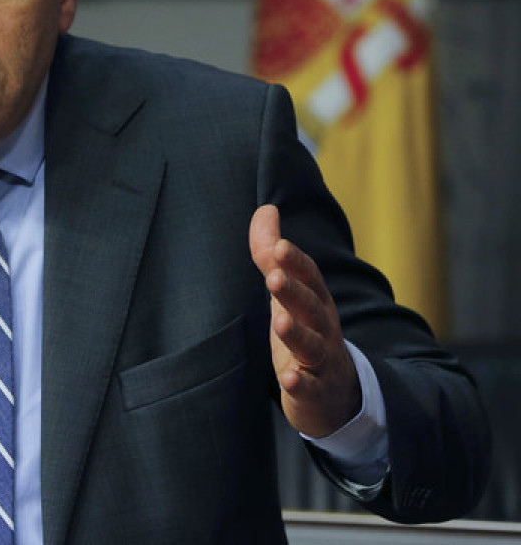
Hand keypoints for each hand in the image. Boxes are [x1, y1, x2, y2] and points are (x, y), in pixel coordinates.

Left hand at [249, 205, 359, 437]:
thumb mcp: (288, 292)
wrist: (336, 394)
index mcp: (315, 300)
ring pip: (311, 345)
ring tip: (280, 321)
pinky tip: (287, 378)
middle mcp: (323, 326)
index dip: (295, 262)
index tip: (279, 246)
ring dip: (296, 333)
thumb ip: (270, 253)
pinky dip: (299, 383)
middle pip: (311, 306)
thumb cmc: (306, 331)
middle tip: (273, 277)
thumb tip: (266, 209)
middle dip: (294, 291)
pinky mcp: (315, 391)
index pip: (309, 277)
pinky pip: (309, 387)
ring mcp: (322, 360)